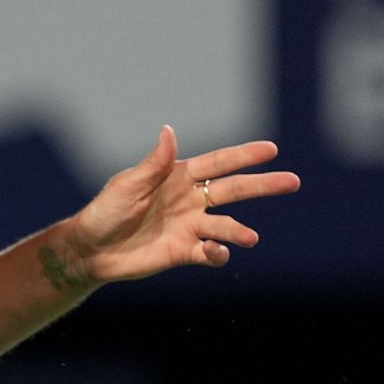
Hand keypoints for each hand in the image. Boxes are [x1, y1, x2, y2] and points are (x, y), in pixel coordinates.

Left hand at [56, 126, 299, 287]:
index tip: (271, 149)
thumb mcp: (128, 185)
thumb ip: (154, 164)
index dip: (243, 156)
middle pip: (233, 190)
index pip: (217, 163)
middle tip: (292, 181)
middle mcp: (189, 200)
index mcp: (178, 177)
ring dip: (239, 231)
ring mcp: (189, 226)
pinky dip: (218, 253)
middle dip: (263, 185)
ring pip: (225, 225)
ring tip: (250, 237)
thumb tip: (169, 130)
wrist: (90, 249)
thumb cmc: (105, 211)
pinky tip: (218, 252)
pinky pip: (208, 253)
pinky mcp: (183, 252)